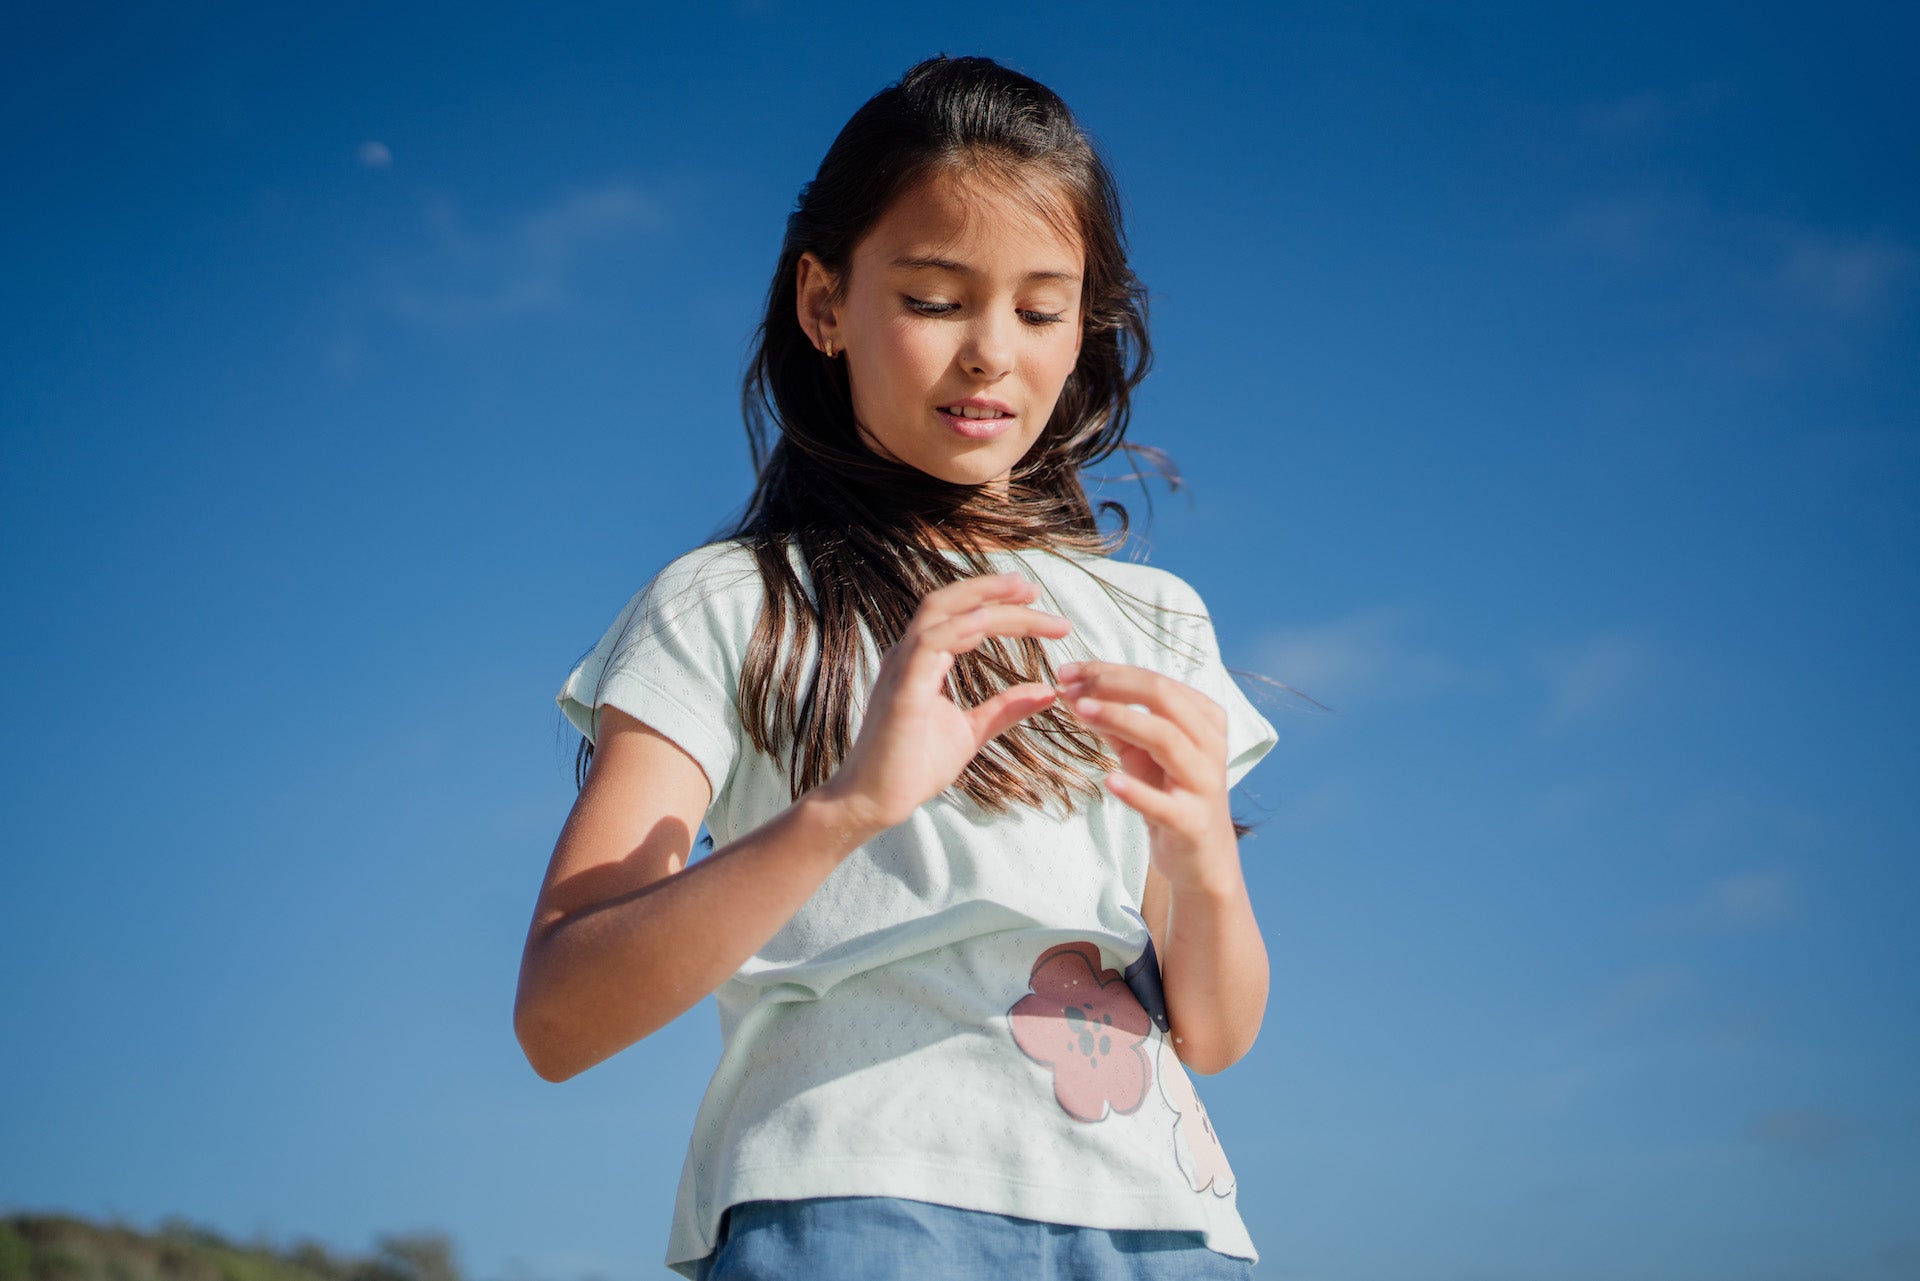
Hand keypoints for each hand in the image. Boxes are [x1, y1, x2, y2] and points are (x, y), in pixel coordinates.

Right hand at [820, 572, 1070, 830]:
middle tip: (1034, 588)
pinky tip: (990, 623)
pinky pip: (929, 644)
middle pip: (950, 602)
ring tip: (1026, 597)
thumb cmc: (914, 766)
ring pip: (940, 612)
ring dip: (985, 600)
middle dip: (992, 588)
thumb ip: (1005, 708)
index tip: (1037, 601)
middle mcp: (909, 655)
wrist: (875, 801)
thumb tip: (1048, 691)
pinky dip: (961, 628)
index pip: (962, 616)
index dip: (998, 604)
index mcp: (923, 660)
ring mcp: (902, 668)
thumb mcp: (971, 731)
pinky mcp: (902, 689)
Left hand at [1057, 661, 1237, 891]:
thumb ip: (1115, 723)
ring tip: (1082, 712)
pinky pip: (1164, 804)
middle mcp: (1211, 745)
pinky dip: (1136, 790)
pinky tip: (1109, 780)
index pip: (1156, 681)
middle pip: (1164, 699)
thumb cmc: (1169, 793)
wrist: (1200, 859)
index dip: (1110, 672)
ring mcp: (1204, 785)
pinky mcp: (1192, 823)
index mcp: (1205, 719)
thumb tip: (1074, 691)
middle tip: (1069, 685)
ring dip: (1121, 720)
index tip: (1067, 671)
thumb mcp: (1140, 752)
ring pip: (1166, 738)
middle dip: (1113, 686)